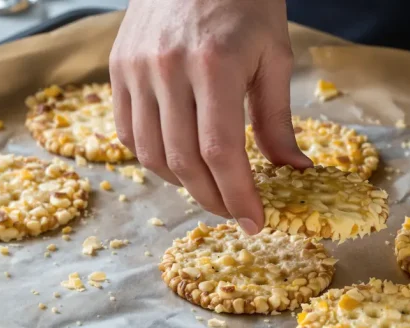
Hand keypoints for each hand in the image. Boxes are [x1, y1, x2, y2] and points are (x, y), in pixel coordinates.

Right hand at [110, 0, 311, 233]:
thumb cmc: (246, 0)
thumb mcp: (274, 56)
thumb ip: (277, 119)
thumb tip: (292, 171)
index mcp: (214, 63)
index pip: (221, 151)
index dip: (238, 195)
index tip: (254, 223)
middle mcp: (166, 68)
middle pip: (183, 160)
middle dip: (213, 198)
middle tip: (235, 212)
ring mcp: (135, 67)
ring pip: (150, 153)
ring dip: (182, 183)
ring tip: (209, 188)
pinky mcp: (118, 67)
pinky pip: (127, 131)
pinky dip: (151, 157)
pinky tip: (177, 161)